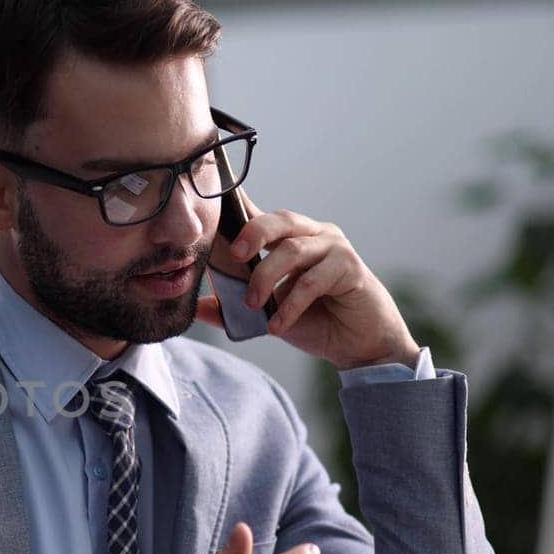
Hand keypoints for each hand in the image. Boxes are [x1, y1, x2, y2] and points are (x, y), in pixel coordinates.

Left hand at [195, 194, 418, 369]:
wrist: (358, 345)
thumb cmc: (314, 321)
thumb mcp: (267, 314)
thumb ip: (233, 309)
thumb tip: (196, 308)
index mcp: (291, 238)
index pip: (262, 217)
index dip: (238, 209)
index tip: (214, 210)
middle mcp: (313, 235)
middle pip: (280, 220)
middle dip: (253, 233)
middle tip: (234, 255)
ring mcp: (334, 248)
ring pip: (293, 250)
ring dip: (266, 278)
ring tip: (253, 305)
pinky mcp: (350, 268)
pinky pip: (313, 281)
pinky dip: (291, 304)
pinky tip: (277, 326)